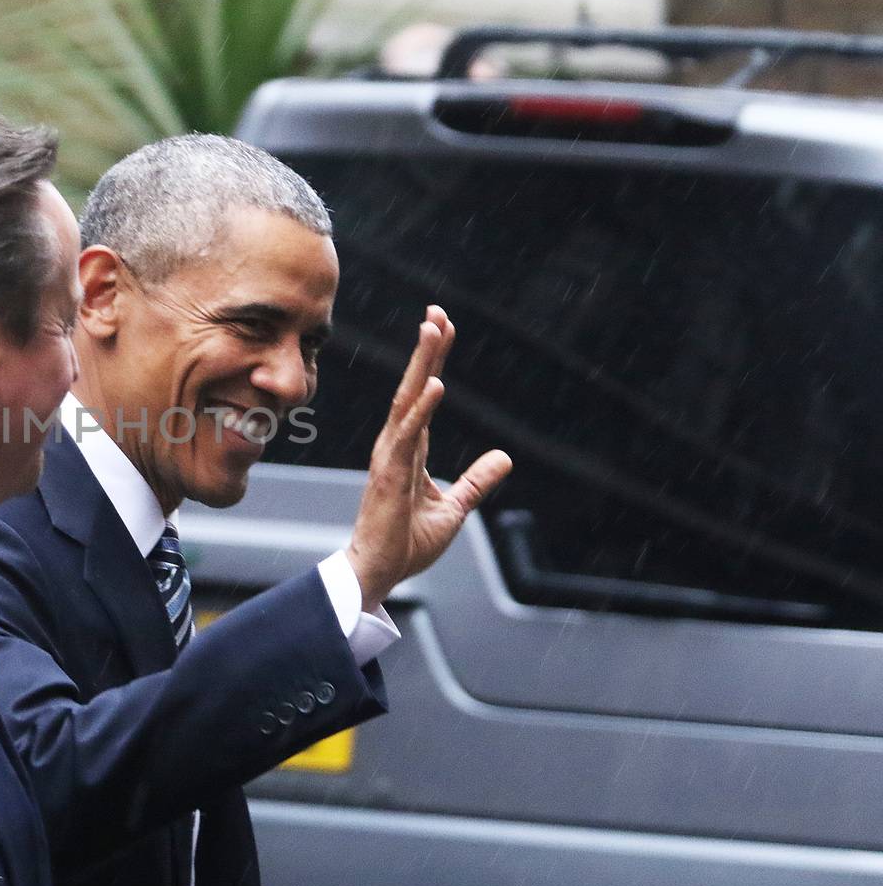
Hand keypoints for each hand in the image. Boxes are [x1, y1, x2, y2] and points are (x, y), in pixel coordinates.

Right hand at [346, 305, 511, 609]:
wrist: (379, 573)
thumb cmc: (406, 543)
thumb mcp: (454, 508)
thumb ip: (476, 481)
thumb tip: (505, 458)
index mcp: (408, 450)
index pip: (423, 396)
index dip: (434, 360)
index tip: (442, 326)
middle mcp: (395, 445)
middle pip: (413, 388)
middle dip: (426, 350)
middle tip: (436, 312)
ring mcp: (390, 457)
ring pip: (407, 400)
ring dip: (422, 365)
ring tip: (433, 330)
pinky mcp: (390, 475)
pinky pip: (407, 435)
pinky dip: (422, 409)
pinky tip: (436, 385)